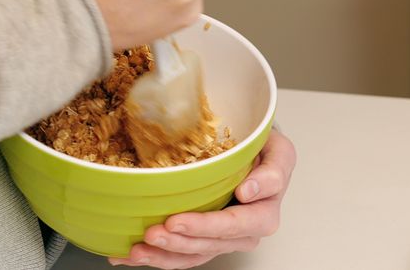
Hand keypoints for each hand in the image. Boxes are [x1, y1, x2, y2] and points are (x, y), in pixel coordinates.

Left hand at [108, 130, 296, 268]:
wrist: (256, 156)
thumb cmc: (265, 153)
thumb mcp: (280, 152)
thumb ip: (274, 169)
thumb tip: (250, 191)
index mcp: (264, 213)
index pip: (236, 224)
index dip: (207, 225)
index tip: (177, 219)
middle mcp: (246, 232)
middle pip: (211, 244)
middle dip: (180, 241)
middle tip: (153, 231)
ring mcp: (224, 239)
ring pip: (194, 255)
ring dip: (164, 255)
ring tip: (137, 249)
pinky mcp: (206, 240)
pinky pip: (182, 255)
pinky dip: (156, 256)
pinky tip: (129, 254)